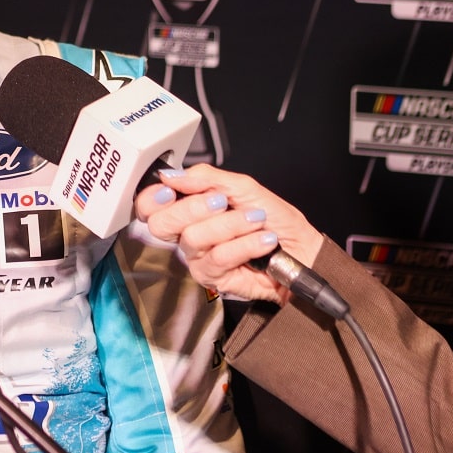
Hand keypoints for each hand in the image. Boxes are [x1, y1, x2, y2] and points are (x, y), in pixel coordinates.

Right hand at [134, 164, 324, 305]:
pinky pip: (217, 257)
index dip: (152, 198)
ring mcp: (198, 257)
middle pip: (161, 223)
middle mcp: (188, 233)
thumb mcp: (243, 187)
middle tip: (221, 202)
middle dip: (192, 208)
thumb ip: (205, 178)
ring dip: (231, 225)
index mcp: (189, 208)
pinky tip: (263, 240)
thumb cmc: (274, 219)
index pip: (150, 206)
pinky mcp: (212, 277)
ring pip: (193, 237)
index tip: (170, 190)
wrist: (301, 249)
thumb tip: (171, 175)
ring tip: (256, 221)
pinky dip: (245, 244)